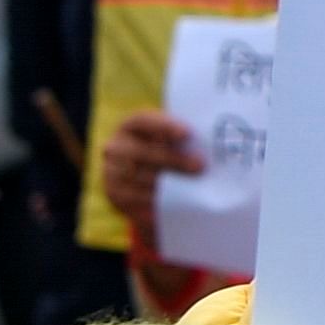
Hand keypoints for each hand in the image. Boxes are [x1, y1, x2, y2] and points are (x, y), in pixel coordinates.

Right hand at [96, 109, 203, 257]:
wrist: (143, 184)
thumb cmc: (166, 154)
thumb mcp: (170, 143)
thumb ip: (183, 140)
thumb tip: (214, 142)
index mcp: (130, 127)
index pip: (143, 121)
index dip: (164, 126)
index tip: (187, 134)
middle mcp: (116, 146)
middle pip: (142, 152)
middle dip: (173, 160)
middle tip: (200, 167)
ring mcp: (111, 171)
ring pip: (139, 178)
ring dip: (166, 183)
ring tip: (191, 188)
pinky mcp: (114, 193)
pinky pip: (134, 198)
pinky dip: (154, 201)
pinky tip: (174, 203)